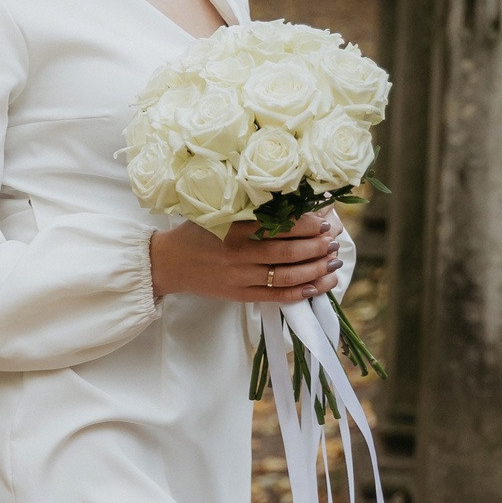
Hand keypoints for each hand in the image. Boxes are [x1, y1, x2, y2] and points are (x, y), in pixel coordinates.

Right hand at [149, 207, 341, 303]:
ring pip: (286, 276)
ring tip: (332, 264)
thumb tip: (293, 206)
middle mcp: (239, 253)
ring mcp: (239, 276)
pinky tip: (316, 287)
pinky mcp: (238, 294)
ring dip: (315, 270)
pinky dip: (299, 293)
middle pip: (289, 252)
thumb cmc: (196, 233)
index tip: (323, 222)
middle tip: (333, 242)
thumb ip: (251, 211)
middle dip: (318, 247)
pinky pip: (275, 296)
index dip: (308, 225)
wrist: (168, 263)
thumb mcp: (218, 214)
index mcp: (235, 227)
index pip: (281, 226)